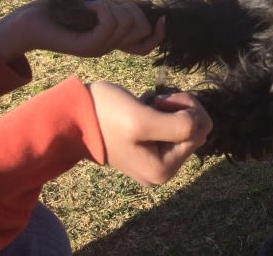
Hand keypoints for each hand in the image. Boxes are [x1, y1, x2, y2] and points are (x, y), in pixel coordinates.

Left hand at [0, 0, 164, 61]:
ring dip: (112, 6)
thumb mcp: (98, 7)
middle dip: (131, 9)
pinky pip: (109, 24)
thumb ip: (120, 9)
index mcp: (112, 41)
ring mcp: (98, 49)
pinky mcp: (87, 46)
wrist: (29, 21)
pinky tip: (89, 8)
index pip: (147, 46)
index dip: (159, 34)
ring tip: (93, 7)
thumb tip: (146, 6)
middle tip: (107, 5)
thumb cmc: (60, 11)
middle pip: (141, 28)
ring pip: (127, 22)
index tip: (161, 18)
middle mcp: (108, 48)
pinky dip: (102, 9)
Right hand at [88, 82, 212, 185]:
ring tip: (147, 104)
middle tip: (156, 100)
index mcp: (163, 170)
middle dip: (180, 108)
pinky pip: (170, 125)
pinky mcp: (148, 149)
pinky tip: (143, 107)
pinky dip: (161, 110)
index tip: (162, 100)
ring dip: (170, 108)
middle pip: (196, 129)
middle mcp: (162, 171)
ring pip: (185, 124)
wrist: (70, 118)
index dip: (188, 108)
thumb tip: (198, 125)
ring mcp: (155, 161)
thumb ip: (179, 125)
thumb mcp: (143, 119)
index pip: (201, 130)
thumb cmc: (104, 116)